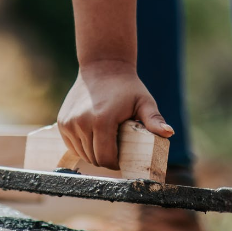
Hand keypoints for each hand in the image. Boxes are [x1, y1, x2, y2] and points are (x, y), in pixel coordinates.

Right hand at [57, 61, 171, 170]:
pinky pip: (73, 146)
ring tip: (105, 142)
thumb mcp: (144, 102)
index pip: (106, 158)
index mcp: (102, 121)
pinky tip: (93, 137)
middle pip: (94, 158)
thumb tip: (168, 133)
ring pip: (82, 154)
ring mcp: (69, 123)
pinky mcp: (62, 123)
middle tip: (116, 151)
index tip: (123, 159)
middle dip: (106, 159)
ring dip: (93, 153)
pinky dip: (82, 147)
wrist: (102, 67)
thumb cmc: (127, 87)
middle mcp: (81, 123)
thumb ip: (154, 120)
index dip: (116, 163)